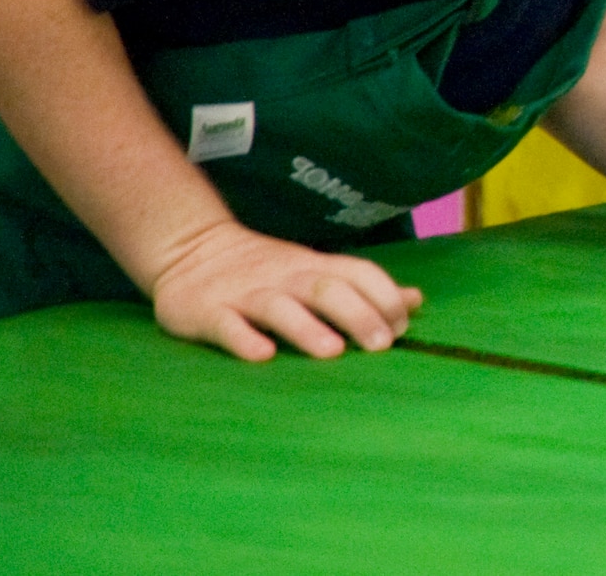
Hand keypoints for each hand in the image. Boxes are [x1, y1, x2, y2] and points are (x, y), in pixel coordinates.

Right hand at [150, 218, 421, 361]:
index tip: (403, 326)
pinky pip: (227, 325)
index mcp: (314, 267)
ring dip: (307, 328)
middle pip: (326, 289)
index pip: (357, 272)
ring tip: (333, 352)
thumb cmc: (268, 270)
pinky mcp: (208, 311)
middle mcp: (285, 277)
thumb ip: (362, 287)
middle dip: (357, 314)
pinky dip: (244, 339)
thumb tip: (415, 300)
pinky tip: (261, 355)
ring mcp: (246, 293)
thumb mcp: (316, 271)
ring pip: (279, 307)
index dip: (383, 295)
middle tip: (382, 344)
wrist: (190, 249)